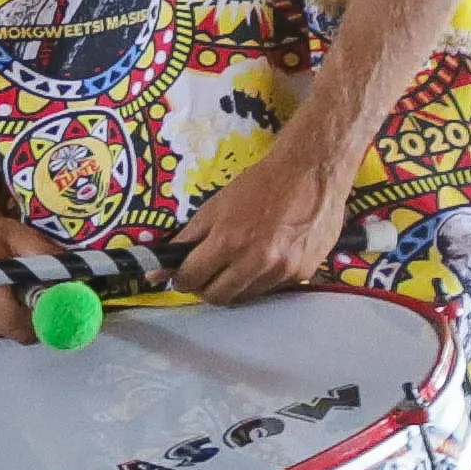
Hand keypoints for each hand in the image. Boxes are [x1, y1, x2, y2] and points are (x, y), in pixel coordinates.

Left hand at [171, 119, 358, 306]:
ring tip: (233, 266)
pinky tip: (261, 261)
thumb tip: (159, 268)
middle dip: (204, 288)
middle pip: (218, 296)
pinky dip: (259, 281)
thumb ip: (187, 240)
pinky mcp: (303, 272)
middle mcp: (257, 261)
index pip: (192, 278)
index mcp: (229, 241)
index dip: (181, 278)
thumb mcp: (214, 207)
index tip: (182, 274)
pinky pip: (271, 289)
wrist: (311, 173)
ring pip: (245, 297)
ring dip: (232, 287)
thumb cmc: (259, 185)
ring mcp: (282, 270)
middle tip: (205, 274)